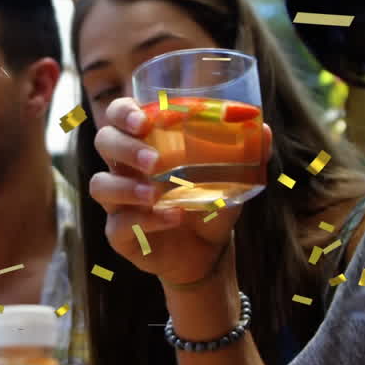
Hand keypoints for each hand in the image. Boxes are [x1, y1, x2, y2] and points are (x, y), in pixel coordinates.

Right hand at [89, 97, 266, 287]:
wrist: (207, 252)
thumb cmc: (209, 202)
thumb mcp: (231, 177)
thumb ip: (246, 153)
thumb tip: (263, 128)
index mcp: (144, 142)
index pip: (119, 114)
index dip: (124, 112)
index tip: (145, 119)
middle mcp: (124, 167)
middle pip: (104, 142)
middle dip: (125, 147)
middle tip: (154, 159)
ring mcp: (117, 202)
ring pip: (101, 185)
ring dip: (127, 186)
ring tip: (157, 193)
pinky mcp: (120, 234)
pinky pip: (119, 225)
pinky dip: (145, 221)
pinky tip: (172, 218)